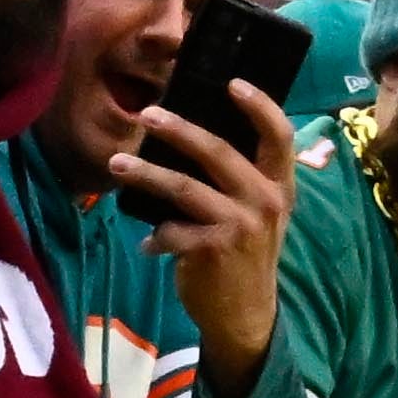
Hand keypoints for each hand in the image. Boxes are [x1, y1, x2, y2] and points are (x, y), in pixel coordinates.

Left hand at [105, 71, 295, 387]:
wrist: (246, 315)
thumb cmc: (246, 256)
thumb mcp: (257, 215)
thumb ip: (239, 180)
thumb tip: (190, 137)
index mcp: (279, 186)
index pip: (279, 136)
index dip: (259, 105)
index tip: (232, 82)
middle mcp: (265, 202)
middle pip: (218, 151)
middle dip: (179, 129)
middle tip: (148, 113)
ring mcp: (239, 226)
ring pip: (183, 187)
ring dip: (145, 172)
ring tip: (117, 163)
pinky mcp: (212, 250)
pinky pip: (170, 230)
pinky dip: (154, 236)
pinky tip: (146, 244)